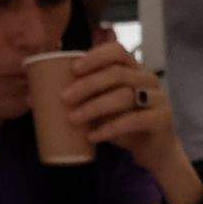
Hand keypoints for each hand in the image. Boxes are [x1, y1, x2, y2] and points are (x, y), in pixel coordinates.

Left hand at [70, 44, 196, 199]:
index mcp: (134, 70)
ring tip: (73, 119)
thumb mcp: (106, 107)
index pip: (117, 52)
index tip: (73, 68)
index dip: (95, 56)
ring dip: (94, 107)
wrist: (156, 151)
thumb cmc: (126, 126)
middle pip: (117, 73)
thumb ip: (88, 97)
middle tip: (65, 98)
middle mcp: (148, 79)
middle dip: (88, 85)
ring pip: (124, 96)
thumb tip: (41, 97)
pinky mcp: (161, 119)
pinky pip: (133, 120)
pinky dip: (109, 128)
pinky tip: (92, 136)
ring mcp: (158, 98)